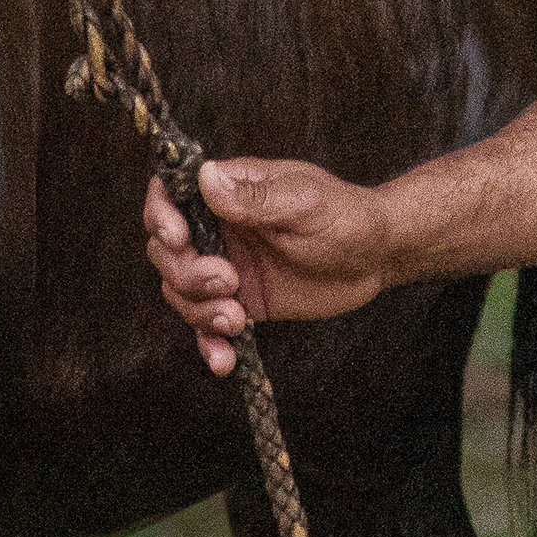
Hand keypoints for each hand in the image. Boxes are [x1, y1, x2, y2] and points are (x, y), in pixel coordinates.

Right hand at [142, 160, 393, 375]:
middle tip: (229, 280)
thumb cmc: (344, 215)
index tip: (179, 237)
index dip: (161, 215)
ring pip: (181, 293)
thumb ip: (253, 197)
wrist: (375, 257)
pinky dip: (210, 346)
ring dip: (200, 312)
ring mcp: (227, 268)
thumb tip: (204, 176)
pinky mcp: (240, 302)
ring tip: (238, 318)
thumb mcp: (303, 202)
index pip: (171, 195)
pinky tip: (226, 361)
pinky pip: (209, 327)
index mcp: (229, 193)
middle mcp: (219, 230)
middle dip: (187, 272)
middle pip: (167, 252)